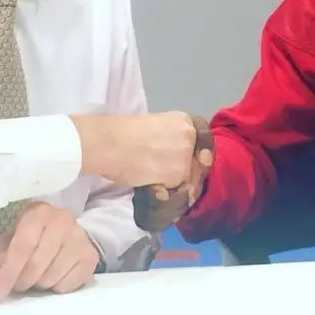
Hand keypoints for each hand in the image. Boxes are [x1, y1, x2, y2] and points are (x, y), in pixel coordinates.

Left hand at [0, 202, 99, 298]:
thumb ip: (1, 256)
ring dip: (39, 284)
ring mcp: (80, 238)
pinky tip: (54, 277)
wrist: (67, 233)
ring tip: (37, 277)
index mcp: (39, 213)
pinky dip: (56, 287)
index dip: (9, 271)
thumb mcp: (13, 240)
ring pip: (52, 276)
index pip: (23, 246)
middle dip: (22, 281)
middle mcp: (63, 220)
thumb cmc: (35, 236)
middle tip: (17, 286)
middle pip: (37, 263)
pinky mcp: (90, 256)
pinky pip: (68, 285)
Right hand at [133, 116, 213, 231]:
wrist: (109, 143)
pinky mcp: (178, 175)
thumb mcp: (155, 127)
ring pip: (189, 179)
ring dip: (177, 186)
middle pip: (199, 163)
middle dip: (189, 174)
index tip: (198, 161)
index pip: (205, 138)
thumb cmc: (122, 133)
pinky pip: (178, 191)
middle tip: (172, 181)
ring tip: (158, 184)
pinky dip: (167, 194)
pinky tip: (154, 189)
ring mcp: (186, 156)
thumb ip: (171, 140)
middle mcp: (190, 137)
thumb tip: (173, 158)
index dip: (202, 152)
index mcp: (184, 120)